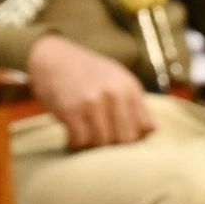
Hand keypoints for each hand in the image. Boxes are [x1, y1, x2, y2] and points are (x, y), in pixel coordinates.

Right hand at [27, 32, 154, 149]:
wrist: (52, 57)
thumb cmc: (87, 73)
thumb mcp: (117, 79)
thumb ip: (136, 104)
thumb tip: (152, 131)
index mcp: (129, 87)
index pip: (144, 128)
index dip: (133, 138)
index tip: (119, 137)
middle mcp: (113, 93)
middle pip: (125, 139)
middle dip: (114, 146)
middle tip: (101, 142)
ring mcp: (92, 102)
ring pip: (103, 143)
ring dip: (92, 146)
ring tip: (85, 139)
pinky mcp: (70, 110)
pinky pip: (80, 140)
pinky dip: (75, 143)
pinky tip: (71, 137)